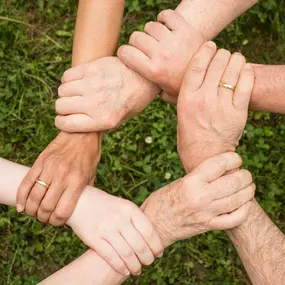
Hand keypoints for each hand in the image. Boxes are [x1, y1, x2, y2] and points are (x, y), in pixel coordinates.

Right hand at [16, 132, 100, 224]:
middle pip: (45, 207)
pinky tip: (21, 206)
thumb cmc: (89, 155)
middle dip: (43, 218)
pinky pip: (26, 183)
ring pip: (33, 197)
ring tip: (34, 212)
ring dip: (31, 210)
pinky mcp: (40, 162)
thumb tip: (77, 207)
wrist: (82, 133)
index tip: (56, 222)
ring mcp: (49, 168)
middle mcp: (62, 177)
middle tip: (45, 218)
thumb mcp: (92, 175)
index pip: (62, 212)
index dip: (57, 222)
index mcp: (77, 182)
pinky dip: (21, 197)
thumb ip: (84, 192)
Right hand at [55, 57, 159, 132]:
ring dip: (67, 93)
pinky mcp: (91, 68)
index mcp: (103, 120)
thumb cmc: (132, 101)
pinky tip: (79, 82)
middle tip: (73, 106)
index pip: (66, 124)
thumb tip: (75, 125)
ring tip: (78, 93)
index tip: (66, 119)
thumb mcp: (119, 121)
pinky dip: (68, 80)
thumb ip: (97, 124)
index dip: (62, 122)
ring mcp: (92, 84)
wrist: (144, 77)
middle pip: (60, 106)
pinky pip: (67, 76)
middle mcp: (96, 103)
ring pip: (62, 90)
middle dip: (63, 108)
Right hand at [67, 187, 163, 275]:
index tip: (159, 253)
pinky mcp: (94, 238)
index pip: (149, 231)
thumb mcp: (123, 206)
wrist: (80, 200)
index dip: (156, 245)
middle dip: (147, 258)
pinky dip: (120, 267)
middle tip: (149, 263)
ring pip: (127, 254)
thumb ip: (136, 219)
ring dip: (135, 266)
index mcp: (129, 209)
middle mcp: (119, 218)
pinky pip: (111, 257)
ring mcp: (106, 228)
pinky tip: (125, 271)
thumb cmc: (106, 205)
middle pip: (139, 245)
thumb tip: (152, 239)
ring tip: (137, 270)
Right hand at [117, 9, 204, 102]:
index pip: (126, 53)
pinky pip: (166, 15)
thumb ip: (152, 90)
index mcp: (153, 71)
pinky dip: (164, 18)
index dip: (124, 52)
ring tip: (158, 39)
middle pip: (136, 37)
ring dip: (151, 32)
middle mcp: (161, 54)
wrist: (211, 75)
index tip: (128, 54)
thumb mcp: (166, 94)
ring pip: (150, 26)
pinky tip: (166, 27)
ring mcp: (174, 40)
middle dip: (137, 42)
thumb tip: (141, 89)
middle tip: (145, 48)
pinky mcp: (185, 29)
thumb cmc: (185, 86)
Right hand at [141, 152, 254, 247]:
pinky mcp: (208, 226)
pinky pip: (233, 219)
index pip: (219, 164)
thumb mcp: (179, 182)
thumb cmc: (163, 200)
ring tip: (249, 186)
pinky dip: (243, 211)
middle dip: (244, 175)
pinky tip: (244, 204)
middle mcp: (200, 196)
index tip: (236, 158)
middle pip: (233, 182)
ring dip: (248, 191)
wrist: (154, 224)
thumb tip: (221, 170)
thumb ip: (199, 177)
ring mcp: (206, 213)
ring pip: (237, 200)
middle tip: (245, 174)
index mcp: (190, 182)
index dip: (233, 158)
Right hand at [177, 42, 253, 171]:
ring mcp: (222, 107)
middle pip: (216, 64)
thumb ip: (180, 96)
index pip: (196, 65)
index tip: (210, 44)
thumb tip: (180, 79)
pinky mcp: (237, 114)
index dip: (205, 51)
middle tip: (223, 54)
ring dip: (235, 60)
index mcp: (186, 100)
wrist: (205, 157)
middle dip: (222, 54)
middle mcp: (203, 101)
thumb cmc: (189, 136)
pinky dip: (247, 73)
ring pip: (232, 71)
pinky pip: (245, 85)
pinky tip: (245, 70)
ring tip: (235, 59)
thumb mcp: (179, 114)